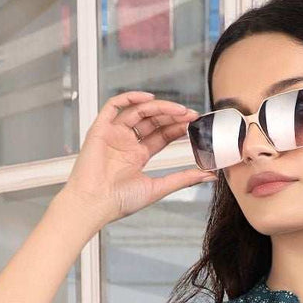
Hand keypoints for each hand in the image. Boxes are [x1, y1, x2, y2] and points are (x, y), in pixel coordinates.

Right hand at [59, 90, 216, 227]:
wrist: (94, 204)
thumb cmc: (119, 201)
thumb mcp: (158, 188)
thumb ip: (182, 179)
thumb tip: (208, 175)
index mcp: (137, 157)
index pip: (161, 136)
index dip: (177, 128)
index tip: (194, 124)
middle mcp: (126, 143)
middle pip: (152, 122)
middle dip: (172, 117)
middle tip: (190, 115)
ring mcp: (113, 135)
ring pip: (138, 112)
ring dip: (159, 108)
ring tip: (178, 109)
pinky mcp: (100, 129)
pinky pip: (113, 106)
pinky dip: (130, 98)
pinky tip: (149, 99)